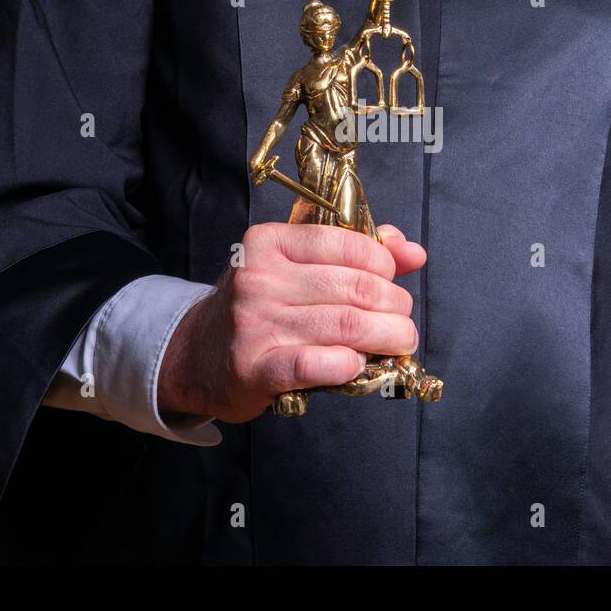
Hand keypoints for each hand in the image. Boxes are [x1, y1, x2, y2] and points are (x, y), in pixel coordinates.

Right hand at [158, 222, 425, 423]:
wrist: (197, 355)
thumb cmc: (258, 308)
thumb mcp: (293, 266)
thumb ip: (354, 254)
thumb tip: (413, 252)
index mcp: (270, 243)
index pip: (346, 244)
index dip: (384, 265)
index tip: (392, 282)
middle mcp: (259, 279)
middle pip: (353, 288)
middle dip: (394, 306)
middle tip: (403, 321)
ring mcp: (255, 323)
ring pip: (344, 325)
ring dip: (386, 337)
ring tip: (398, 343)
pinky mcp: (254, 368)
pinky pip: (313, 364)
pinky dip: (346, 365)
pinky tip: (357, 364)